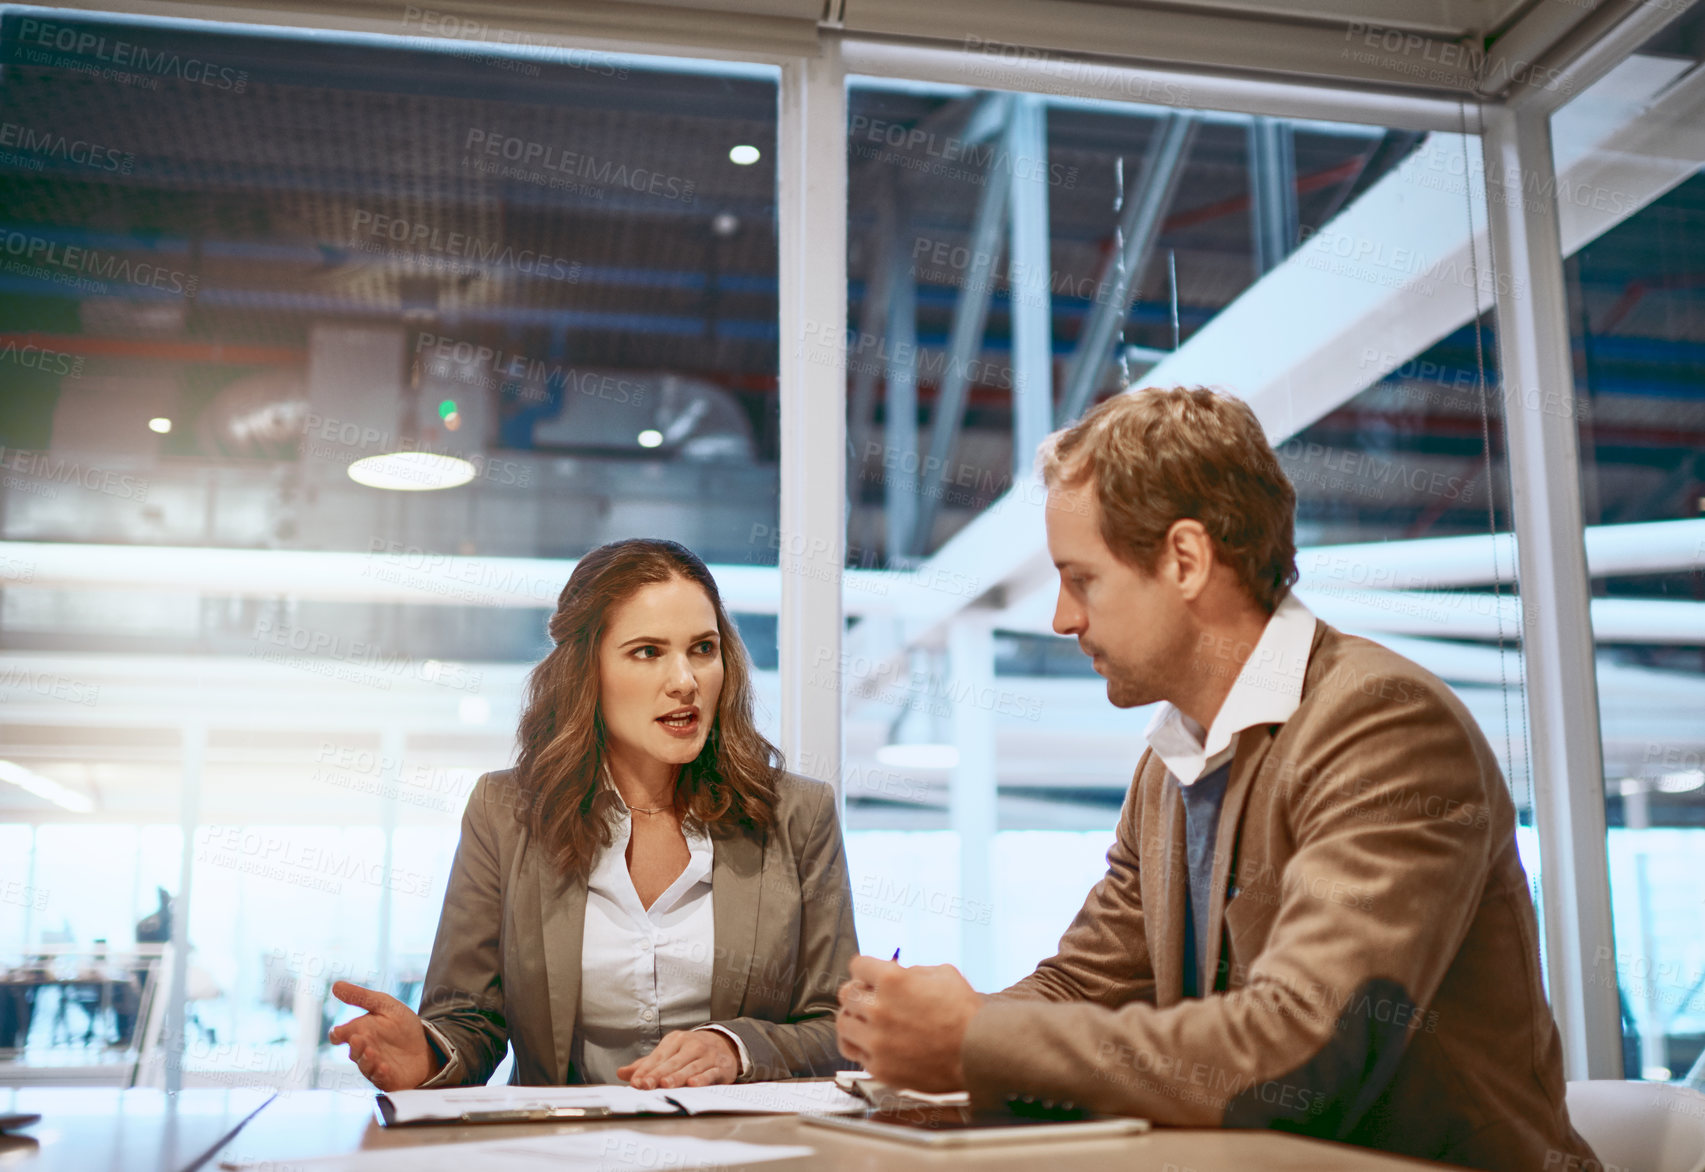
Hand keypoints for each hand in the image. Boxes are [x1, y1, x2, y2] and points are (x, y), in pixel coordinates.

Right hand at [326, 980, 442, 1091]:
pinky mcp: (387, 1078)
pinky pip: (380, 1079)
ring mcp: (374, 1065)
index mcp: (360, 1032)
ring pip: (365, 1066)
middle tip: (358, 1039)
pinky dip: (380, 1074)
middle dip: (356, 1046)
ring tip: (371, 1051)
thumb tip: (335, 985)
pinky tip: (384, 1067)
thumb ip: (361, 997)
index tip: (339, 1033)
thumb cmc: (401, 1025)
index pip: (341, 1035)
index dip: (338, 1034)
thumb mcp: (384, 1005)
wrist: (425, 1044)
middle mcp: (363, 1050)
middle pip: (353, 1051)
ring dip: (367, 1060)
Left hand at [617, 1029, 740, 1088]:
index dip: (646, 1070)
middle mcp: (692, 1045)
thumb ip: (646, 1065)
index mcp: (676, 1040)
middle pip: (673, 1062)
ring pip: (690, 1067)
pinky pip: (710, 1073)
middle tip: (646, 1085)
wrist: (725, 1044)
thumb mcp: (669, 1053)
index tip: (635, 1082)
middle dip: (658, 1074)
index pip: (658, 1056)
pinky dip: (702, 1078)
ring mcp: (708, 1055)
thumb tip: (621, 1073)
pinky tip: (693, 1084)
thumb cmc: (691, 1052)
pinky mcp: (721, 1067)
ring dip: (678, 1076)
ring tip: (666, 1084)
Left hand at [835, 955, 985, 1092]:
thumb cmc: (966, 1014)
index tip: (870, 975)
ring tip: (867, 1021)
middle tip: (870, 998)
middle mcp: (878, 1009)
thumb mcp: (944, 974)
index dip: (866, 969)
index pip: (857, 965)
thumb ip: (913, 971)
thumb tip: (900, 974)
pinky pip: (853, 1051)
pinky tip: (870, 1042)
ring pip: (843, 1023)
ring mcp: (876, 1040)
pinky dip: (860, 1045)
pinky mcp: (879, 1066)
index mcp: (892, 980)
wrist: (978, 1055)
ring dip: (854, 1019)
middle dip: (859, 993)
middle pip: (847, 994)